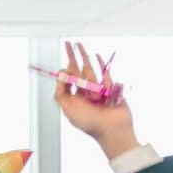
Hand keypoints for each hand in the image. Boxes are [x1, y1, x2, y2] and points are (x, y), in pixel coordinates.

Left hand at [53, 41, 138, 159]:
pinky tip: (96, 56)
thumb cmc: (89, 122)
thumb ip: (61, 93)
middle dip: (72, 57)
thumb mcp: (69, 109)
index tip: (64, 65)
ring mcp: (98, 90)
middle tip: (68, 43)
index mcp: (74, 99)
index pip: (67, 80)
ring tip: (79, 45)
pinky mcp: (111, 88)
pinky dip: (101, 65)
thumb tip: (60, 75)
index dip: (64, 71)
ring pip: (90, 70)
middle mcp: (85, 93)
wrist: (112, 128)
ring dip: (84, 57)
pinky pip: (105, 74)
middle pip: (78, 71)